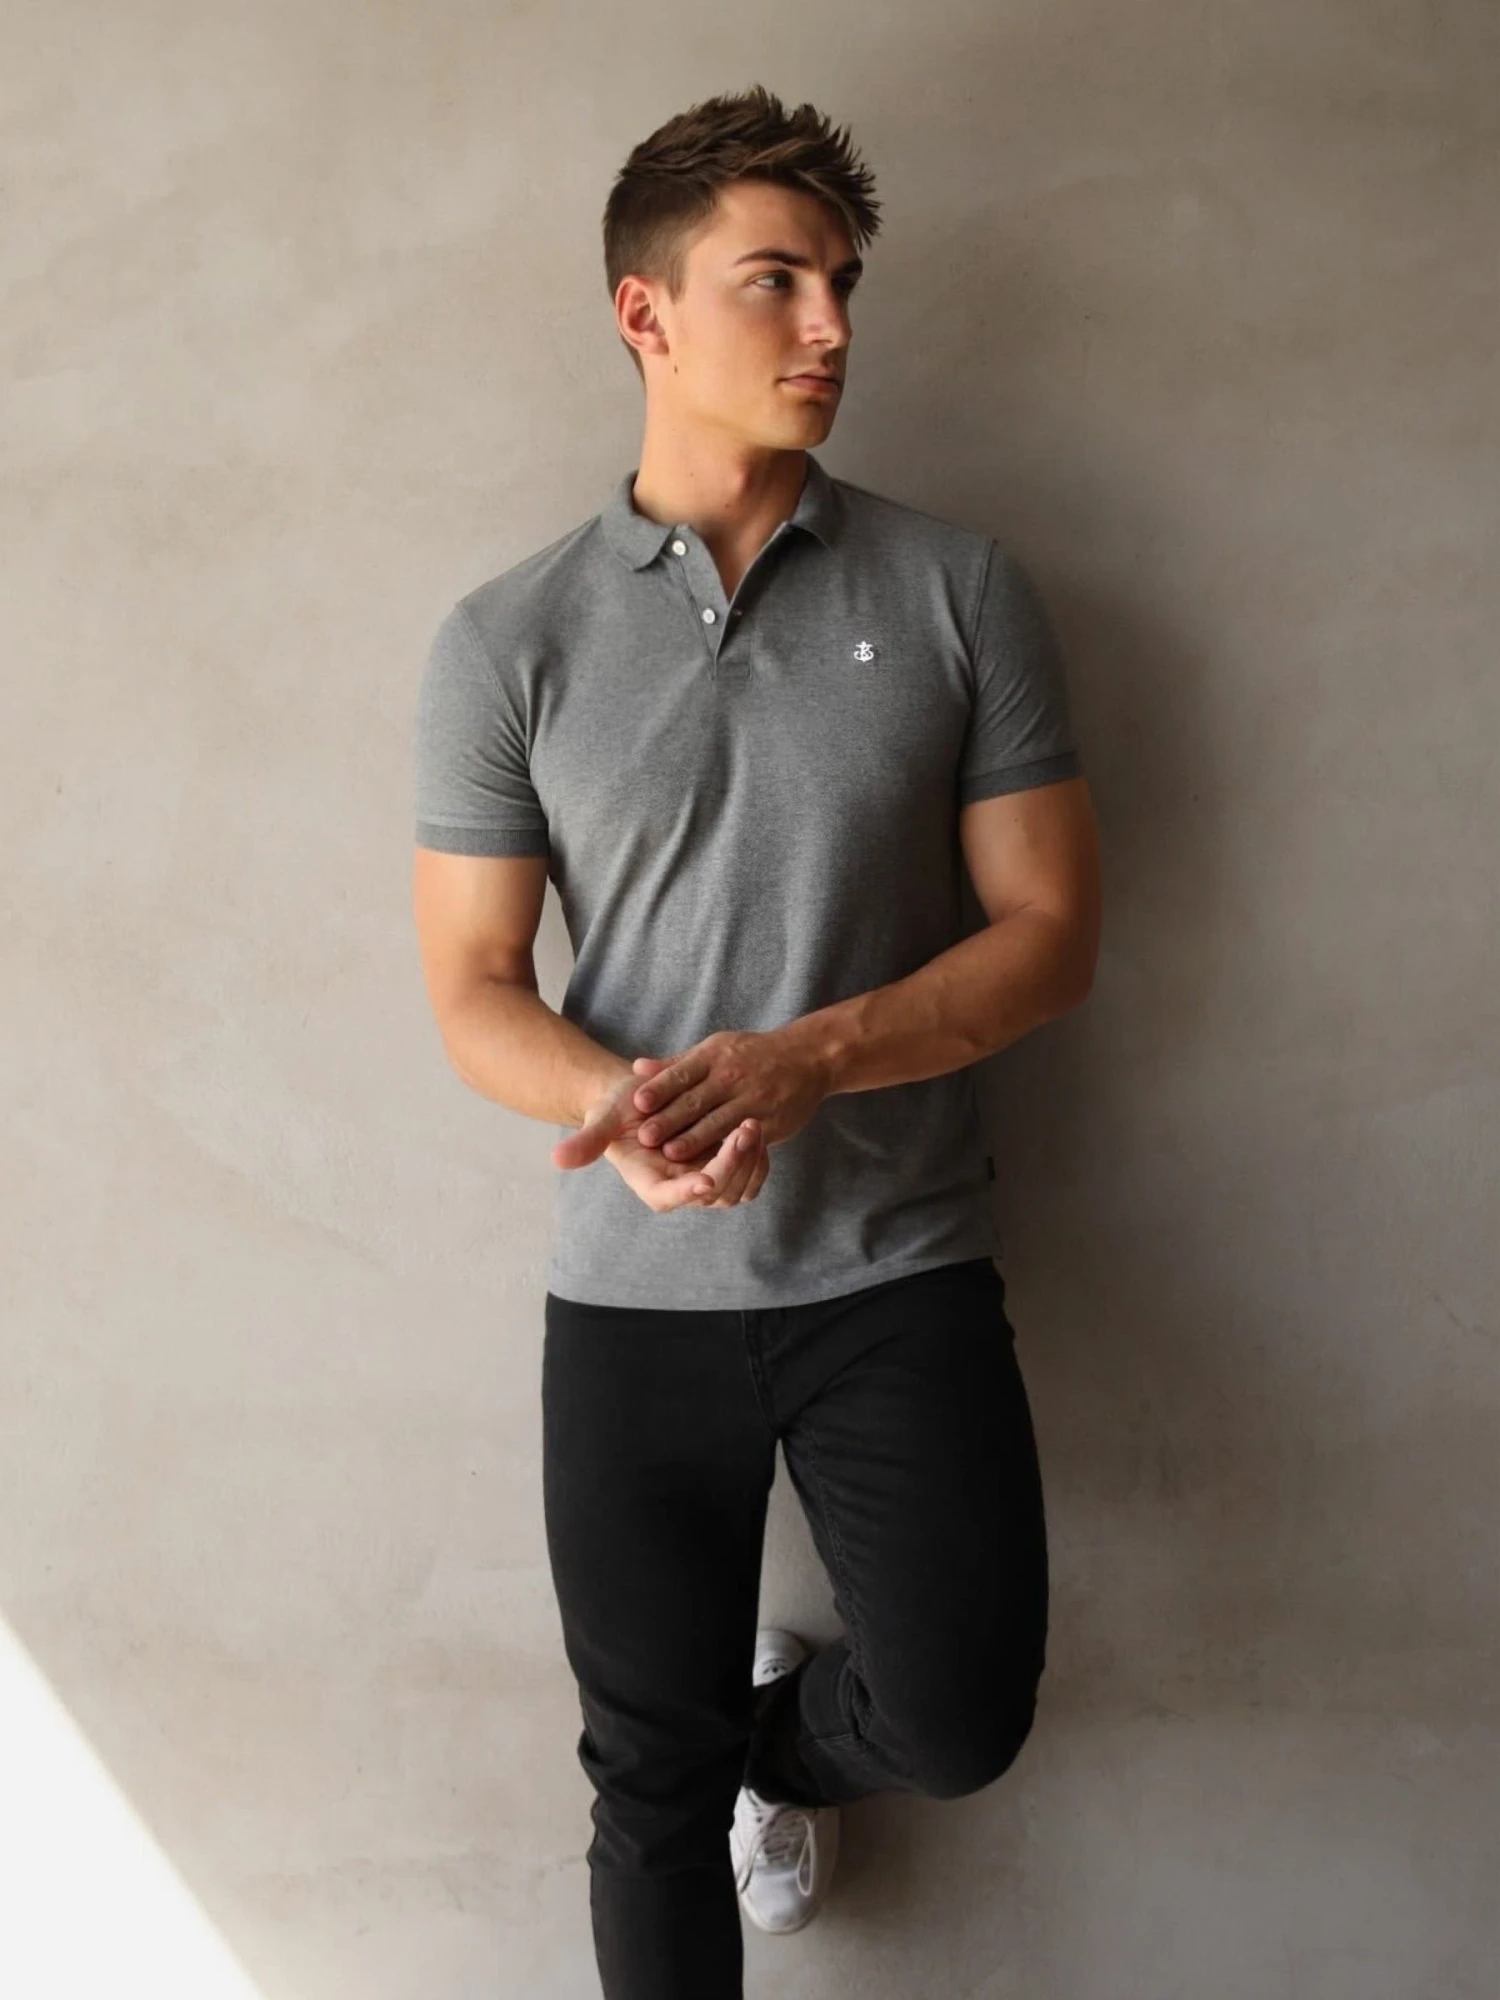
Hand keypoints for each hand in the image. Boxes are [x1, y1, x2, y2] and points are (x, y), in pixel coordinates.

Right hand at [551, 1068, 767, 1213]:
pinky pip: (751, 1175)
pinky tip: (757, 1124)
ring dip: (751, 1159)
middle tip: (744, 1128)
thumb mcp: (601, 1119)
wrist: (644, 1097)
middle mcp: (682, 1190)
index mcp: (652, 1186)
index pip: (672, 1198)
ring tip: (752, 1122)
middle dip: (732, 1164)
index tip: (705, 1178)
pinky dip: (759, 1156)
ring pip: (739, 1188)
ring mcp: (707, 1180)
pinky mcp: (725, 1168)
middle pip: (716, 1193)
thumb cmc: (618, 1109)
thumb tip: (556, 1158)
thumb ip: (585, 1142)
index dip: (689, 1190)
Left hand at [627, 1028, 831, 1161]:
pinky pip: (746, 1138)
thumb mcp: (715, 1049)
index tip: (637, 1103)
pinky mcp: (771, 1122)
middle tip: (644, 1136)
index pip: (681, 1073)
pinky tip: (712, 1163)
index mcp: (714, 1057)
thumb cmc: (751, 1054)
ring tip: (671, 1154)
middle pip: (696, 1101)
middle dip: (670, 1119)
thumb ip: (677, 1064)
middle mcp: (732, 1077)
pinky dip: (729, 1150)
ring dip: (694, 1139)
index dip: (659, 1088)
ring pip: (718, 1123)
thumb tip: (637, 1069)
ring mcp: (753, 1099)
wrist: (807, 1058)